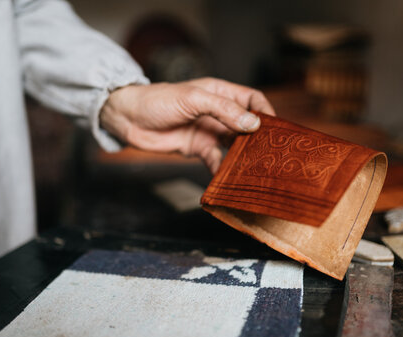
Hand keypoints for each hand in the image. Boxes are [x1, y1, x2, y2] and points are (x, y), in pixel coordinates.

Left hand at [100, 77, 274, 172]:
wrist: (128, 119)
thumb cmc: (157, 100)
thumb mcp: (193, 99)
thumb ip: (223, 110)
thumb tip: (253, 124)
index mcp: (219, 93)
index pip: (252, 100)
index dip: (265, 112)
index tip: (274, 129)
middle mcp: (217, 113)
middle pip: (246, 125)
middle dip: (258, 138)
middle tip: (269, 153)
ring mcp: (208, 131)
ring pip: (234, 144)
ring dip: (243, 155)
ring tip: (254, 168)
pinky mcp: (197, 148)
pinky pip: (215, 160)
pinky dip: (222, 169)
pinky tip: (228, 178)